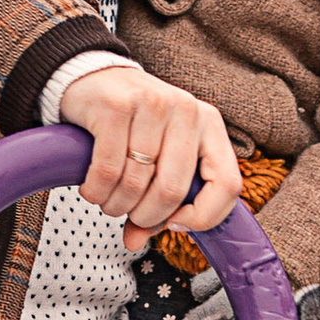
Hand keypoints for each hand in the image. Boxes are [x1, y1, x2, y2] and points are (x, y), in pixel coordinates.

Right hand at [56, 65, 239, 251]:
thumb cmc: (132, 123)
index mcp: (209, 123)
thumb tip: (136, 241)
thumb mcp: (159, 155)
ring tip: (108, 200)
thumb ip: (158, 200)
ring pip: (137, 183)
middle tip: (130, 213)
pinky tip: (93, 189)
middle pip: (173, 191)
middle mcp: (186, 110)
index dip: (203, 217)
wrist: (93, 78)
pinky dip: (96, 191)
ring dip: (116, 205)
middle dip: (146, 215)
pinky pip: (108, 171)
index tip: (177, 224)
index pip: (227, 185)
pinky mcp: (116, 106)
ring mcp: (152, 104)